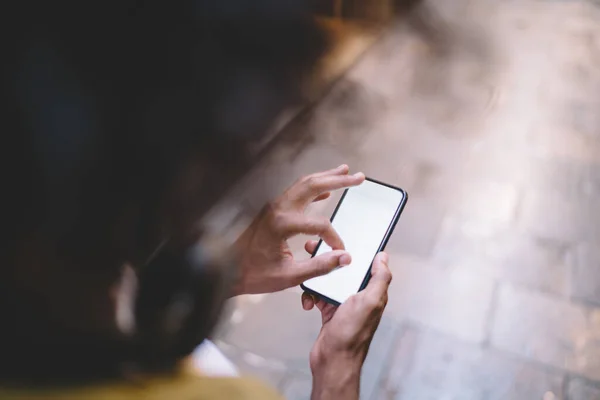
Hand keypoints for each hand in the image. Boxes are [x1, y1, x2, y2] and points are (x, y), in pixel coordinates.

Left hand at [233, 165, 364, 295]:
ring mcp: (273, 205)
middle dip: (338, 180)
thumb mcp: (289, 276)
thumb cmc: (254, 274)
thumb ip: (319, 266)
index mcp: (282, 224)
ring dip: (326, 177)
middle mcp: (278, 209)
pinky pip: (296, 191)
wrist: (226, 269)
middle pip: (313, 185)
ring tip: (346, 171)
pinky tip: (325, 189)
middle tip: (359, 177)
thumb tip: (344, 258)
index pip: (320, 224)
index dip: (335, 238)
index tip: (340, 252)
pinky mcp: (272, 208)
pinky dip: (313, 186)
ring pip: (304, 183)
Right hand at [302, 249, 391, 399]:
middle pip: (344, 270)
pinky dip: (312, 296)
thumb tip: (383, 258)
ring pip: (329, 281)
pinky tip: (309, 302)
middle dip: (331, 262)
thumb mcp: (370, 302)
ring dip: (318, 279)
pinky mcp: (329, 311)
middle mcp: (358, 297)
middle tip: (317, 252)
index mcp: (371, 292)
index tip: (343, 241)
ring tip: (310, 277)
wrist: (332, 360)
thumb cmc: (351, 335)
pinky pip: (319, 295)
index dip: (357, 252)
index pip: (366, 265)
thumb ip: (379, 279)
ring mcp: (343, 304)